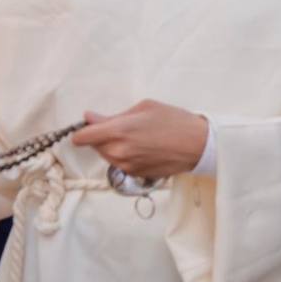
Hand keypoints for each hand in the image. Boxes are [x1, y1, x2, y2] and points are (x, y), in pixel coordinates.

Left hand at [70, 100, 208, 178]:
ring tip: (136, 137)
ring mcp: (126, 166)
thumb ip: (114, 115)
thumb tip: (91, 118)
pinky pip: (120, 164)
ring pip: (106, 155)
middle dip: (101, 137)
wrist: (198, 145)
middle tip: (123, 127)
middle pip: (93, 146)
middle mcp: (118, 151)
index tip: (91, 125)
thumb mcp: (145, 107)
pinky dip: (125, 156)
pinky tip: (143, 147)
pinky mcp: (134, 174)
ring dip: (113, 147)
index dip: (83, 131)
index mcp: (118, 131)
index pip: (82, 137)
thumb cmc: (175, 120)